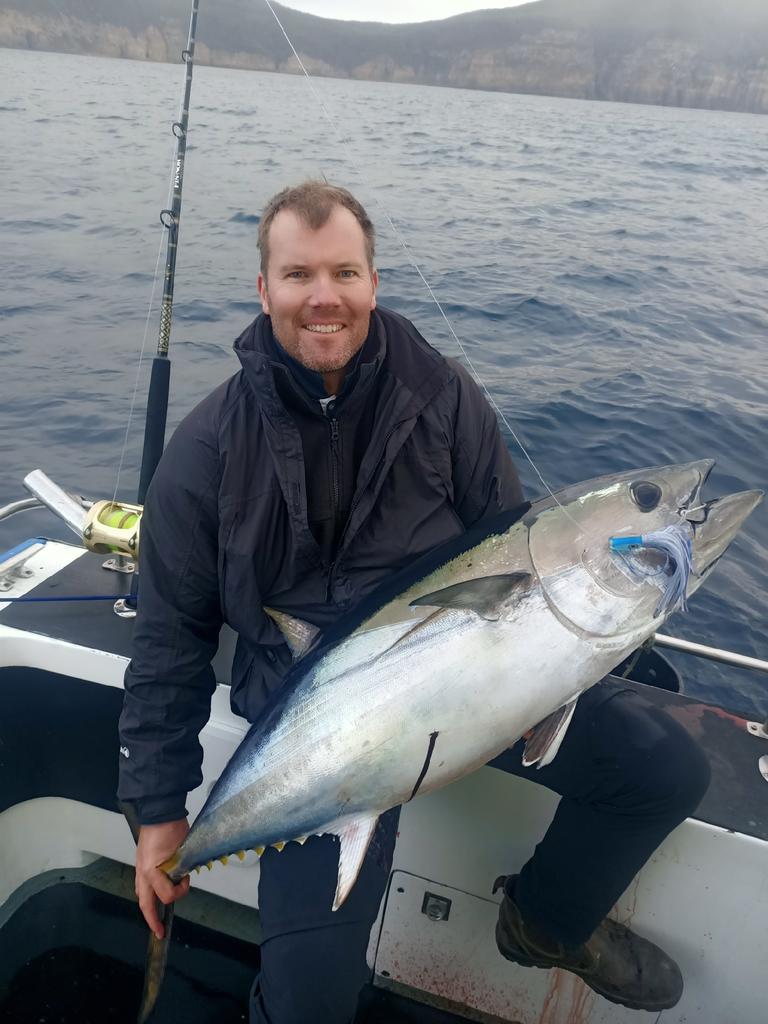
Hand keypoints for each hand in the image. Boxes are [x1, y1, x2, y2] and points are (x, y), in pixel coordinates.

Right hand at [135, 819, 190, 938]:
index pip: (167, 895)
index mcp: (153, 871)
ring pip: (141, 894)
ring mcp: (140, 868)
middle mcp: (143, 873)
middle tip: (159, 932)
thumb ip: (182, 869)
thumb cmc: (172, 829)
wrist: (159, 811)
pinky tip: (156, 892)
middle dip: (152, 920)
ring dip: (150, 905)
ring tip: (158, 913)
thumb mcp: (182, 850)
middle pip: (144, 904)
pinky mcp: (141, 863)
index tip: (187, 882)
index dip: (180, 892)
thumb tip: (183, 878)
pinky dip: (149, 892)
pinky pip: (142, 884)